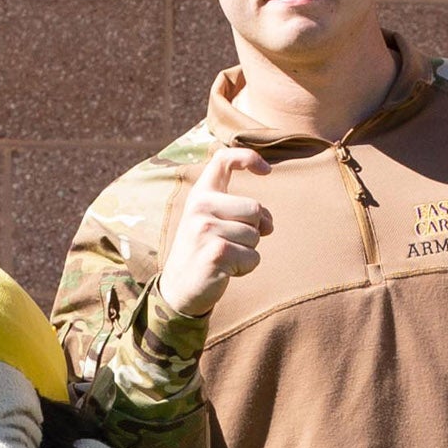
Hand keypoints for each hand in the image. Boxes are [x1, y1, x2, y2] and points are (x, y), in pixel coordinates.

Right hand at [154, 145, 272, 318]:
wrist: (178, 289)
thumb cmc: (202, 252)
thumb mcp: (214, 222)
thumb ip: (241, 212)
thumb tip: (269, 223)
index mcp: (200, 195)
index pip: (223, 159)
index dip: (249, 158)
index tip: (267, 171)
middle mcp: (200, 207)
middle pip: (254, 209)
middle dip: (253, 230)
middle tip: (230, 243)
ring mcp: (205, 229)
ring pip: (255, 236)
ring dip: (248, 252)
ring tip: (224, 257)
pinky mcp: (216, 253)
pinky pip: (253, 257)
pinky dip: (245, 268)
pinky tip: (225, 270)